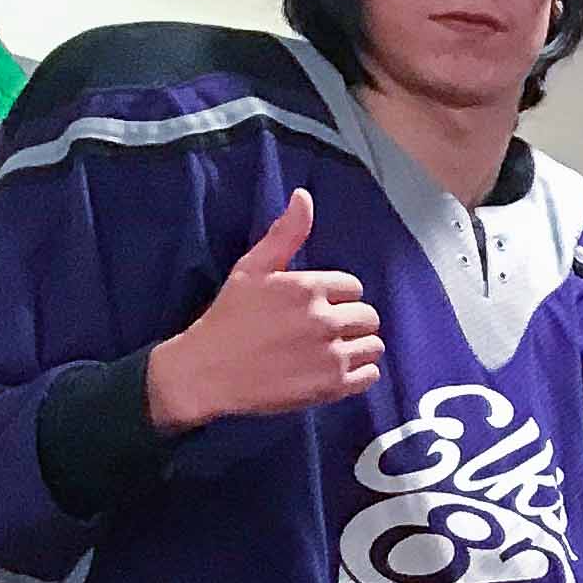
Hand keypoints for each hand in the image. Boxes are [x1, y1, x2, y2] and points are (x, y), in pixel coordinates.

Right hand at [146, 192, 380, 431]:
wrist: (208, 371)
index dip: (336, 297)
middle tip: (321, 330)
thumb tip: (304, 196)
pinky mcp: (333, 386)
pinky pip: (371, 375)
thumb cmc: (228, 317)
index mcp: (307, 288)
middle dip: (349, 321)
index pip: (352, 287)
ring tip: (328, 350)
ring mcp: (331, 355)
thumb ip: (285, 234)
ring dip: (357, 347)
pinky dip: (358, 373)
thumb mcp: (252, 268)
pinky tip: (333, 369)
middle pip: (367, 316)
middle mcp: (324, 320)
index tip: (313, 307)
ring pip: (374, 346)